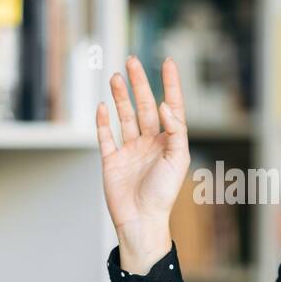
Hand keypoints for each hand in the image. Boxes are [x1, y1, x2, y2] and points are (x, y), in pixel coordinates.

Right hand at [95, 57, 188, 271]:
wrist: (141, 220)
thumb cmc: (164, 194)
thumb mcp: (178, 159)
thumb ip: (175, 130)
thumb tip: (164, 105)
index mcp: (169, 142)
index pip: (170, 106)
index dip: (170, 84)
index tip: (167, 62)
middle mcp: (150, 143)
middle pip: (144, 105)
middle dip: (139, 83)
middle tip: (132, 61)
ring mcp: (130, 150)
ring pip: (125, 116)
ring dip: (120, 97)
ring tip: (116, 77)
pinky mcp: (112, 160)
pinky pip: (106, 136)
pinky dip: (103, 121)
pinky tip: (102, 106)